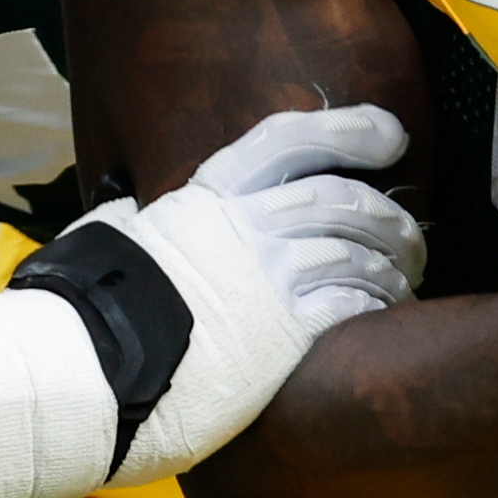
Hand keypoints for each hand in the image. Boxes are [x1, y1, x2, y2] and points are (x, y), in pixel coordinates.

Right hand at [52, 103, 422, 483]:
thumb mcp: (108, 240)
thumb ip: (137, 223)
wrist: (89, 368)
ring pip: (360, 253)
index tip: (390, 133)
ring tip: (406, 279)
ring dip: (394, 265)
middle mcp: (247, 227)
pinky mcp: (286, 334)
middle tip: (411, 235)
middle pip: (343, 201)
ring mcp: (270, 279)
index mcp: (207, 196)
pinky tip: (386, 312)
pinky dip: (378, 303)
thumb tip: (130, 215)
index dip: (349, 128)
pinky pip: (353, 305)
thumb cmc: (86, 308)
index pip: (291, 139)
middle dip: (389, 216)